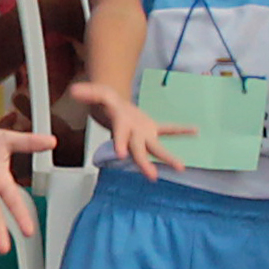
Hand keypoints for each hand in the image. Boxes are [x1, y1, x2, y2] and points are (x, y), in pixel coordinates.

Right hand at [67, 80, 192, 178]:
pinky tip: (194, 131)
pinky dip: (181, 130)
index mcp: (120, 128)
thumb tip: (74, 90)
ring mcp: (144, 135)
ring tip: (181, 168)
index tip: (120, 156)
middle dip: (144, 164)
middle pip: (138, 151)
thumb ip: (88, 92)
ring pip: (156, 149)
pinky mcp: (153, 129)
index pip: (119, 138)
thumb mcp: (99, 94)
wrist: (116, 109)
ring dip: (168, 158)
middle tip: (152, 177)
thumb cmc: (108, 105)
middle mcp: (133, 137)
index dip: (118, 145)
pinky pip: (169, 130)